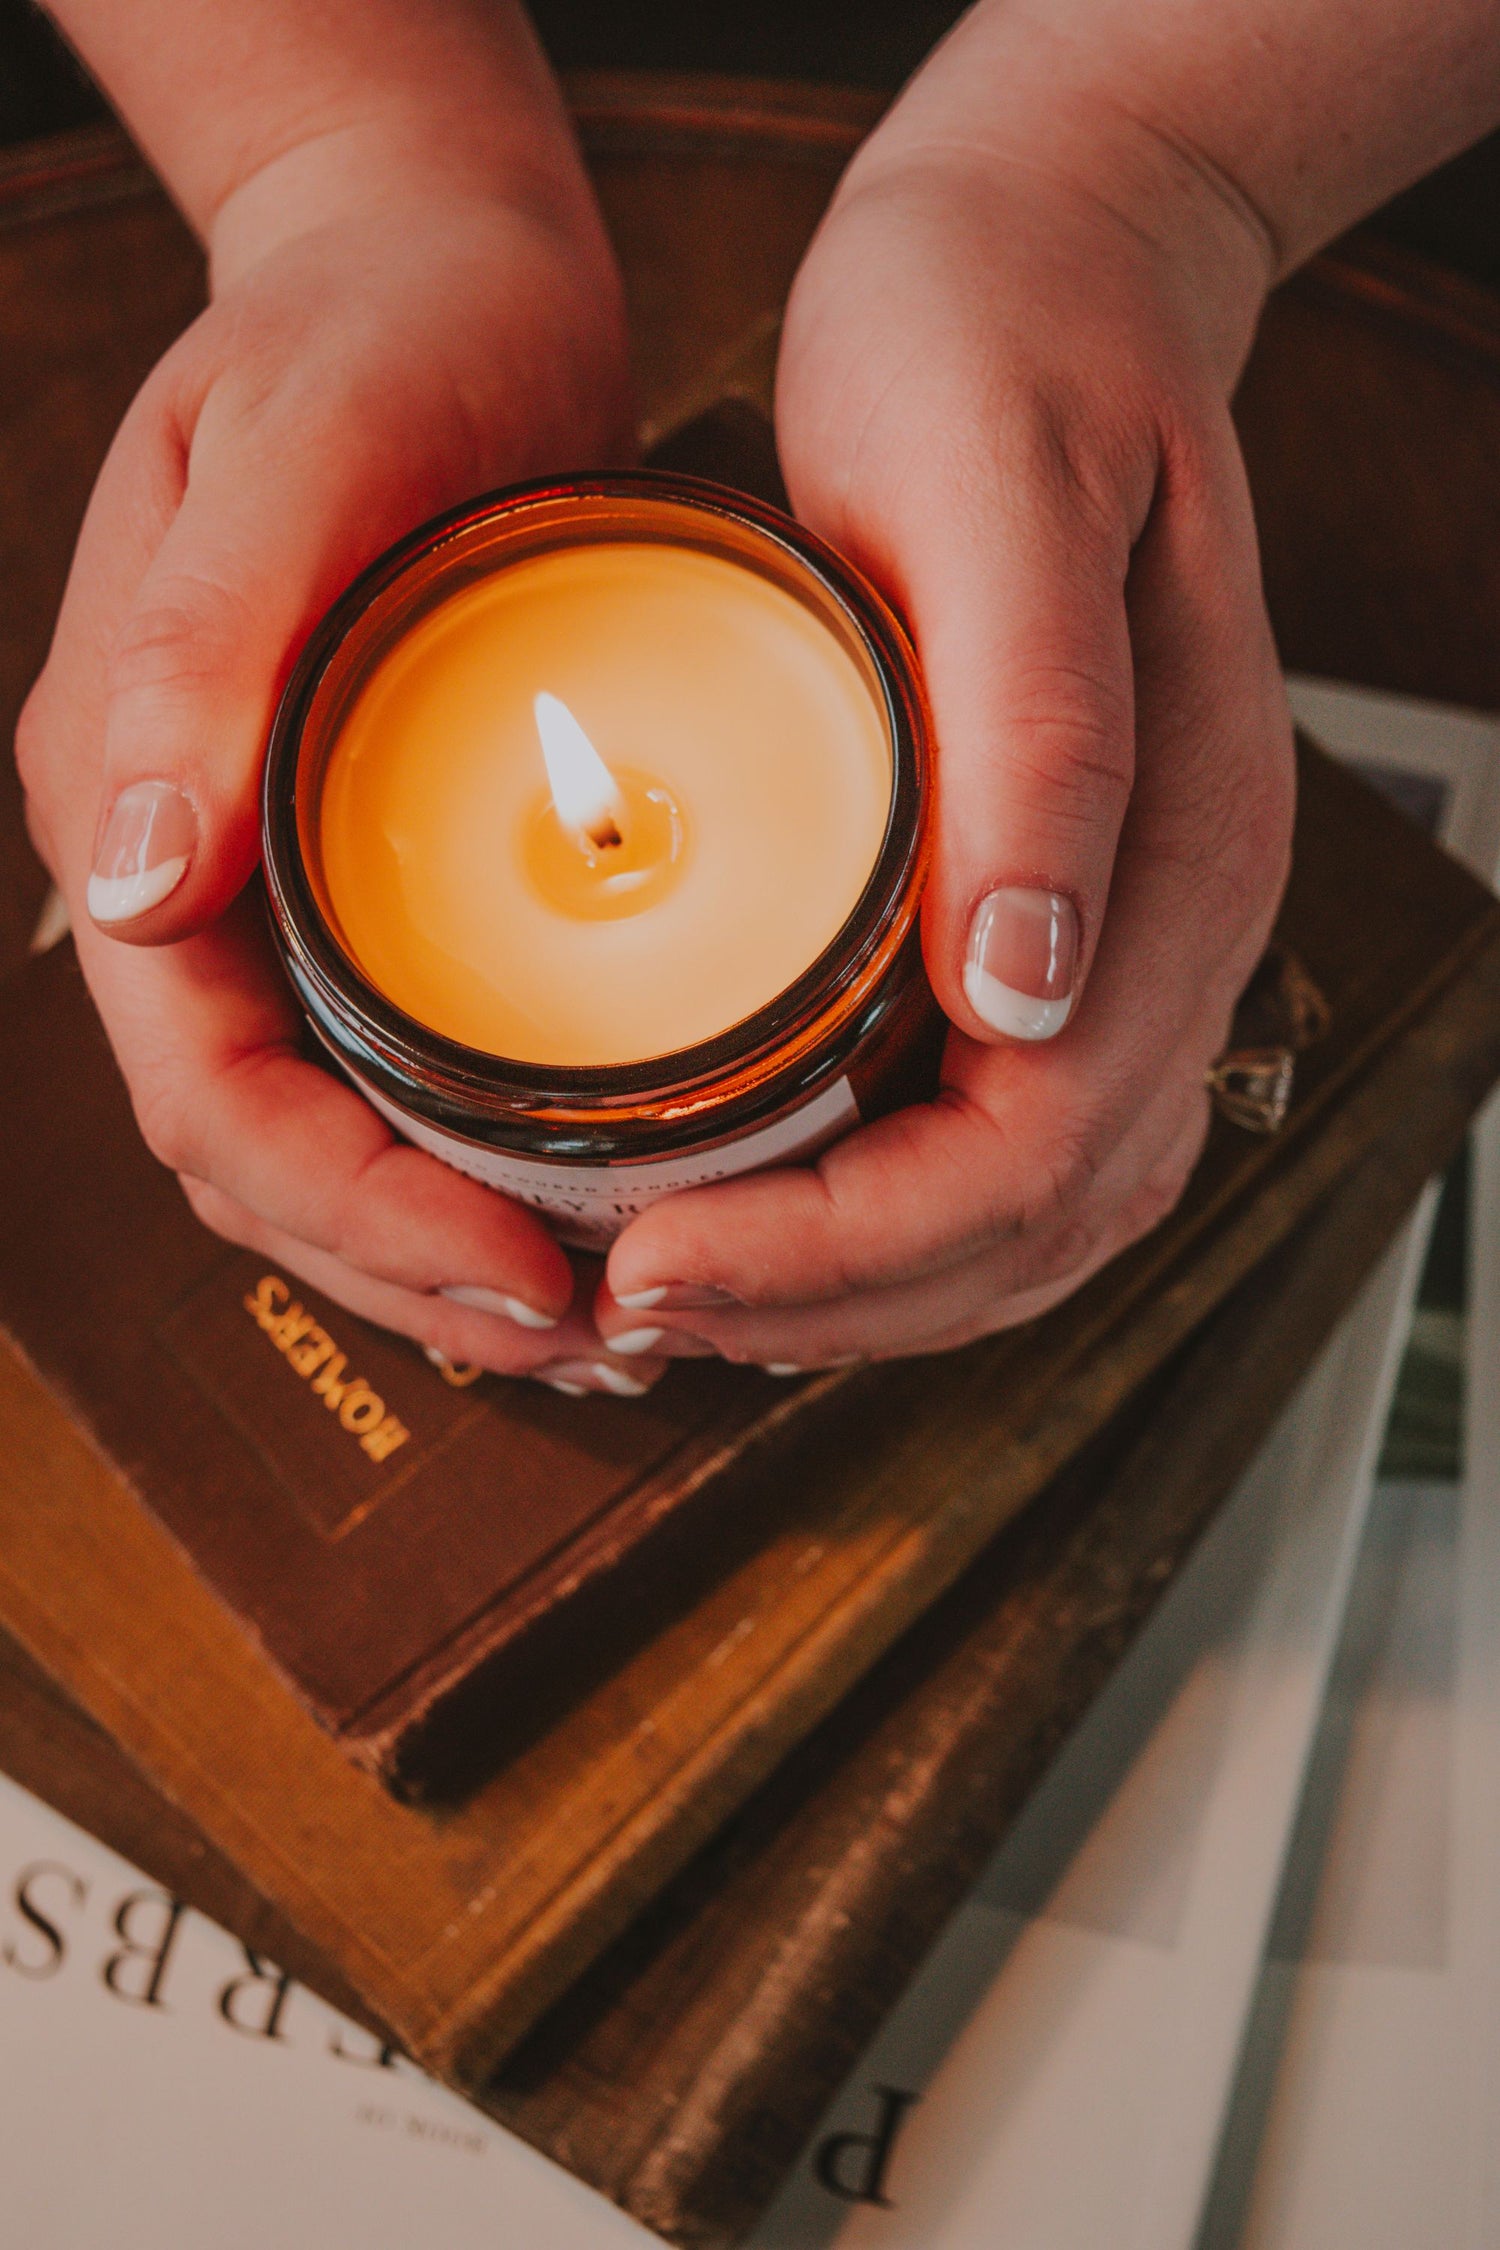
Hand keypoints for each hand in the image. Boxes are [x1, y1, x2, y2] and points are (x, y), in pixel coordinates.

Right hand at [18, 153, 663, 1396]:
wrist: (435, 262)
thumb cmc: (364, 335)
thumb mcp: (285, 464)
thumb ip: (194, 661)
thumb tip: (122, 881)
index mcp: (135, 805)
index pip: (214, 1098)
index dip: (355, 1219)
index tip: (518, 1280)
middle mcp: (194, 873)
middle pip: (274, 1164)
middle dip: (420, 1275)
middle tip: (595, 1339)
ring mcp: (281, 884)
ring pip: (341, 1141)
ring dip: (457, 1253)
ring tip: (607, 1321)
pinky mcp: (377, 875)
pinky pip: (409, 1071)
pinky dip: (490, 1165)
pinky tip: (596, 1205)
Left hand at [596, 56, 1294, 1367]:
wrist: (1047, 274)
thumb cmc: (1003, 350)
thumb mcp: (1003, 497)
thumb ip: (1037, 738)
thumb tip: (1018, 990)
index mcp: (1180, 854)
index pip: (1029, 1152)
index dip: (841, 1249)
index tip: (658, 1257)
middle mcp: (1172, 933)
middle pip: (1026, 1229)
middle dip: (823, 1307)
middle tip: (626, 1304)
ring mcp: (1125, 945)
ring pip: (1021, 1225)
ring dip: (849, 1301)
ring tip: (676, 1299)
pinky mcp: (1060, 932)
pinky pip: (998, 1153)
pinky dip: (878, 1235)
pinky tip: (766, 1225)